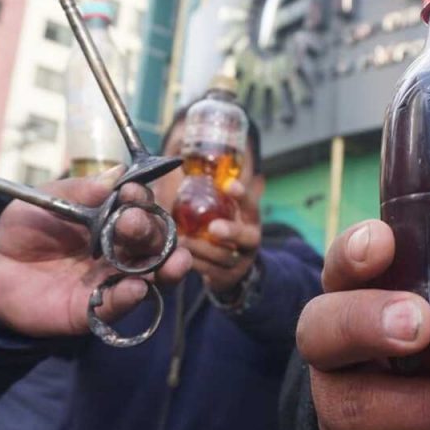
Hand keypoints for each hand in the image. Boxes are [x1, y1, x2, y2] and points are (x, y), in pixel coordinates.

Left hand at [0, 167, 191, 337]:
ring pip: (153, 275)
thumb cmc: (22, 227)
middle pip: (154, 241)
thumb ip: (80, 190)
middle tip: (132, 224)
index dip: (143, 201)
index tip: (132, 193)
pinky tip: (136, 288)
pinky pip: (121, 305)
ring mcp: (111, 279)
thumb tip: (116, 177)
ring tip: (172, 263)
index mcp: (113, 219)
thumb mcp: (48, 198)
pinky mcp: (95, 309)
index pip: (142, 208)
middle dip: (152, 231)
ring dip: (167, 268)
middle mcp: (121, 249)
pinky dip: (132, 298)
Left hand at [180, 180, 260, 294]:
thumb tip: (179, 152)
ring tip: (183, 241)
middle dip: (230, 231)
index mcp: (249, 217)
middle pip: (244, 235)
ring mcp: (240, 260)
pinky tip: (179, 256)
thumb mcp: (221, 209)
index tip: (229, 184)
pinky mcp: (227, 277)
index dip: (241, 194)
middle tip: (213, 228)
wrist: (232, 268)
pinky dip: (194, 264)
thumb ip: (211, 190)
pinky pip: (210, 272)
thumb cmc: (220, 228)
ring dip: (201, 248)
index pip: (250, 203)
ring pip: (223, 255)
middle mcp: (250, 238)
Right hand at [296, 220, 429, 429]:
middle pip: (321, 330)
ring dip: (419, 405)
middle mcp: (332, 344)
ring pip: (351, 404)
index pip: (340, 263)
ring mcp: (335, 398)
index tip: (384, 241)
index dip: (353, 250)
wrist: (404, 406)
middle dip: (368, 324)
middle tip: (421, 325)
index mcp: (355, 293)